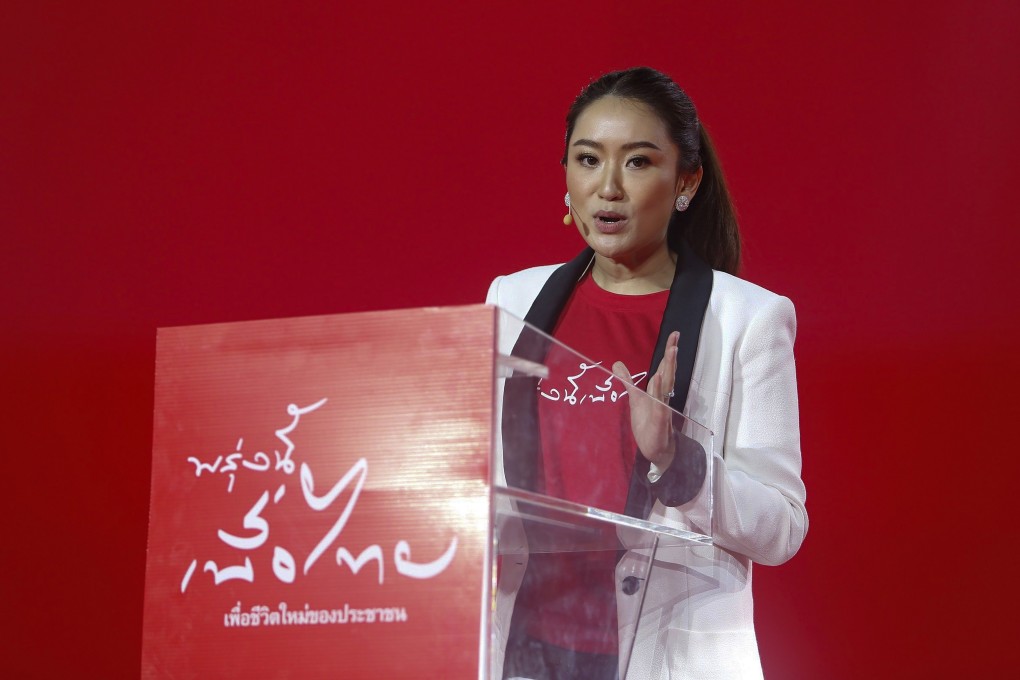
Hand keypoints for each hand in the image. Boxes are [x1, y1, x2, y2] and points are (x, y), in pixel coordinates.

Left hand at [612, 331, 678, 469]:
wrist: (656, 450)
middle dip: (671, 356)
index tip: (674, 335)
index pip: (665, 368)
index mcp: (659, 391)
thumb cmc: (648, 424)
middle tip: (675, 338)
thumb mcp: (635, 399)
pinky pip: (661, 406)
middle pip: (669, 373)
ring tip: (671, 352)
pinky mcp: (659, 422)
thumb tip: (616, 363)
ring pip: (667, 387)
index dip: (669, 352)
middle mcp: (663, 397)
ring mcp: (663, 408)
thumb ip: (627, 381)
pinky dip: (660, 393)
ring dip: (669, 369)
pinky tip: (659, 380)